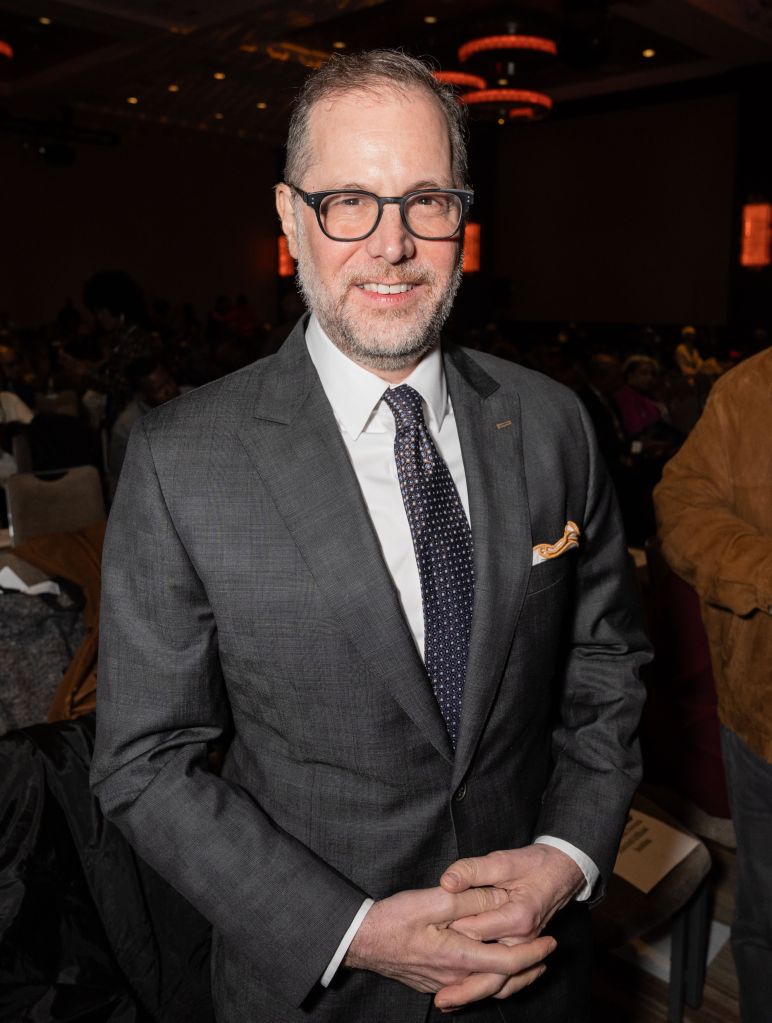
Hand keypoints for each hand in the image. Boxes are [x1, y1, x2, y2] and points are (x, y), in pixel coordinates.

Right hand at [344, 885, 556, 1005]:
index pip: (507, 963)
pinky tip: (490, 972)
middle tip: (548, 954)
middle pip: (501, 982)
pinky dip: (489, 981)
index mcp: (458, 956)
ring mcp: (443, 983)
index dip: (532, 953)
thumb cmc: (394, 919)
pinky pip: (470, 987)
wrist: (362, 941)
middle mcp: (454, 977)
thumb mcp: (434, 900)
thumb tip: (498, 899)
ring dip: (512, 977)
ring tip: (530, 965)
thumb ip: (469, 900)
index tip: (550, 942)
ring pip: (486, 987)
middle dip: (529, 969)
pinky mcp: (433, 983)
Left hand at [433, 845, 584, 1008]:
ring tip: (445, 1002)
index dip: (450, 932)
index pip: (476, 931)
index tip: (428, 936)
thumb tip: (447, 882)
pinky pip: (508, 979)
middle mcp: (523, 939)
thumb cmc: (533, 864)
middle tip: (434, 992)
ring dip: (473, 993)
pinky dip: (488, 989)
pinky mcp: (523, 952)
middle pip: (488, 967)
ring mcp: (524, 949)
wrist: (562, 872)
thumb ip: (473, 870)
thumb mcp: (503, 861)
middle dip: (460, 981)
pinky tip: (467, 994)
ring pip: (499, 981)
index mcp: (517, 917)